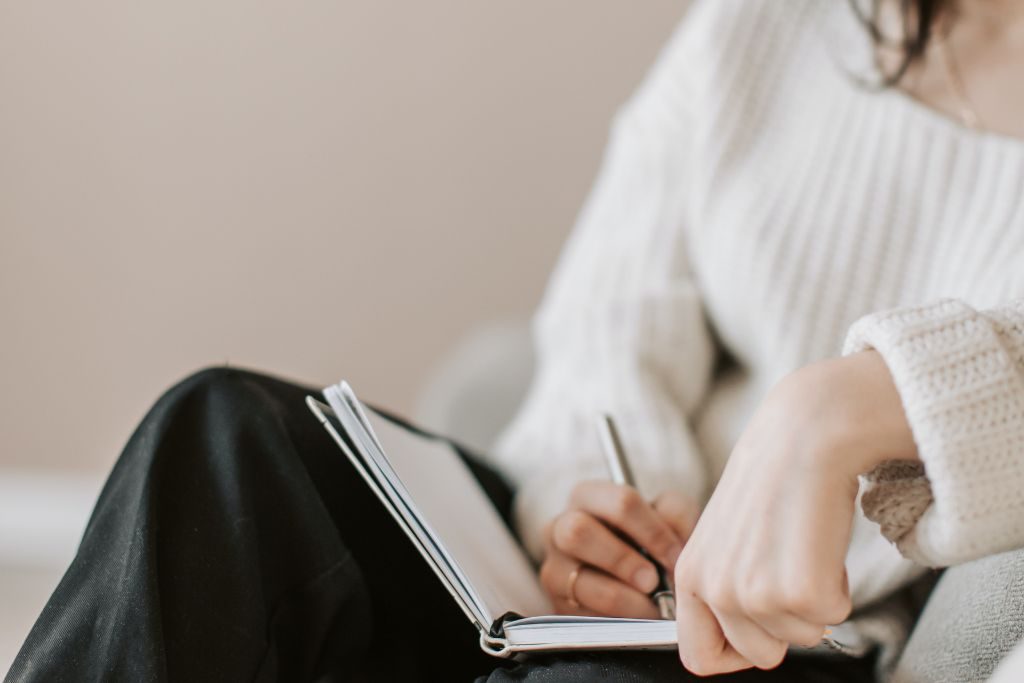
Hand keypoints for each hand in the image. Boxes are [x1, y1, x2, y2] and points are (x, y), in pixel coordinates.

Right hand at [540, 481, 699, 617]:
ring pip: (578, 580)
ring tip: (650, 608)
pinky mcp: (556, 604)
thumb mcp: (667, 517)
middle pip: (578, 531)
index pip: (621, 503)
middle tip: (653, 581)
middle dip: (622, 560)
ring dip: (622, 598)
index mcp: (589, 496)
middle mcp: (560, 527)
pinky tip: (635, 621)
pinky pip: (580, 615)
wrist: (634, 577)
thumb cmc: (650, 539)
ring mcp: (554, 567)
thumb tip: (675, 545)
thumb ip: (676, 515)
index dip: (653, 532)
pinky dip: (614, 621)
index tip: (676, 557)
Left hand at [674, 351, 916, 674]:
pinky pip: (834, 618)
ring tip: (802, 547)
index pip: (698, 656)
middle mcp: (715, 588)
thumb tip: (745, 639)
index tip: (758, 633)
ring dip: (814, 600)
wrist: (802, 437)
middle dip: (786, 624)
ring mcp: (754, 593)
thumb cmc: (771, 483)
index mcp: (690, 575)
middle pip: (760, 655)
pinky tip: (821, 544)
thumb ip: (724, 586)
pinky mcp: (799, 590)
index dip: (735, 654)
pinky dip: (839, 587)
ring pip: (801, 638)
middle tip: (789, 571)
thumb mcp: (725, 538)